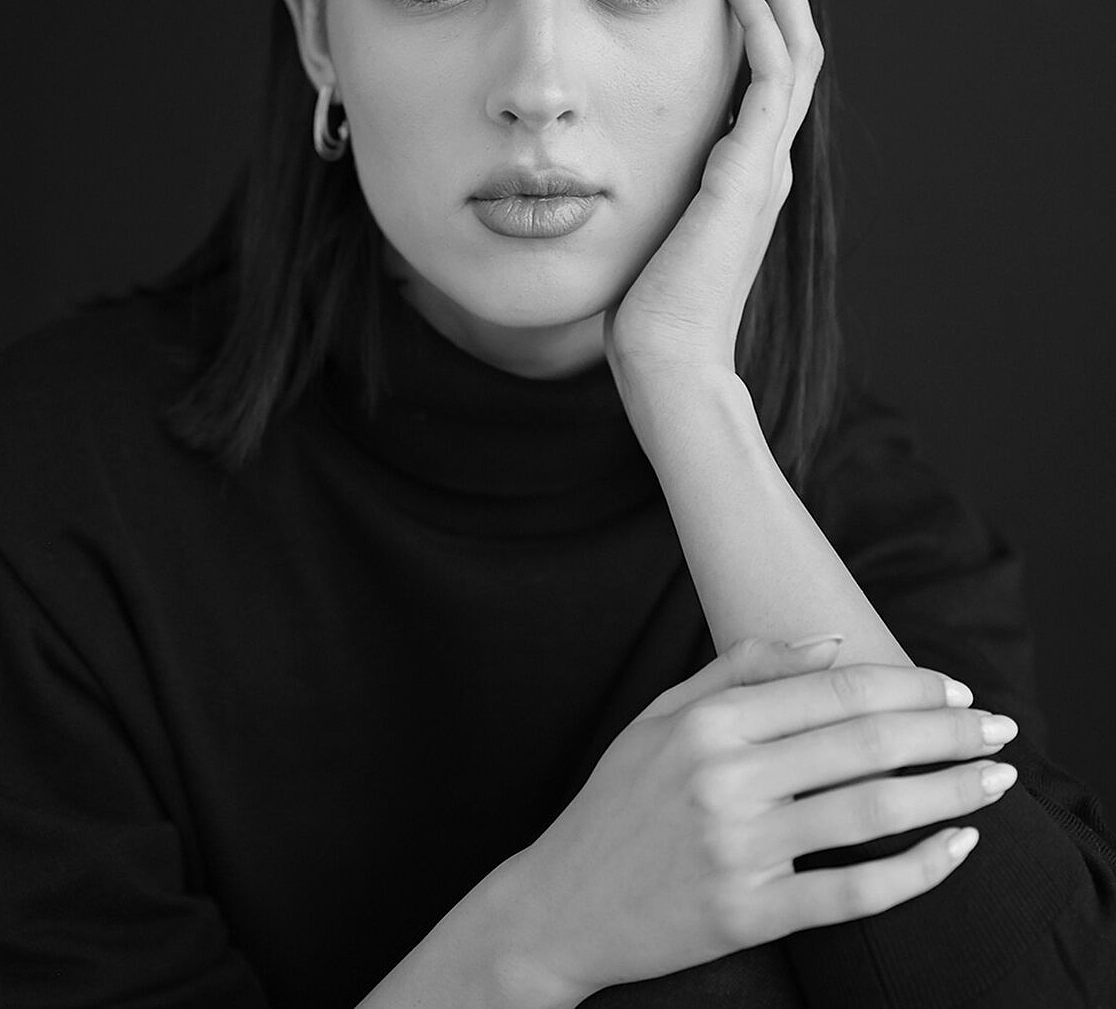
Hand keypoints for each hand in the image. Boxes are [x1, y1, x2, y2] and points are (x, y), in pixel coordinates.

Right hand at [501, 640, 1017, 1001]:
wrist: (561, 903)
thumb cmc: (616, 803)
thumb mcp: (660, 714)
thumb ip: (741, 668)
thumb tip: (828, 643)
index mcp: (707, 720)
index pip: (833, 689)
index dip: (906, 685)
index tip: (952, 688)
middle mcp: (725, 778)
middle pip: (865, 742)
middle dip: (946, 730)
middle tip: (997, 728)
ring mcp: (739, 850)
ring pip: (871, 812)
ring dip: (948, 792)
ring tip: (994, 780)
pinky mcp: (749, 914)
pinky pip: (853, 892)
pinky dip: (917, 871)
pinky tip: (956, 847)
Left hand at [604, 0, 819, 389]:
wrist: (666, 360)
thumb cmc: (647, 304)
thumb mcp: (650, 223)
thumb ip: (652, 182)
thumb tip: (607, 154)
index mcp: (746, 165)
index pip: (769, 61)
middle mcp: (767, 156)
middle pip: (794, 37)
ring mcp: (767, 163)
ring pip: (795, 45)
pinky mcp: (751, 173)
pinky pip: (770, 79)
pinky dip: (760, 24)